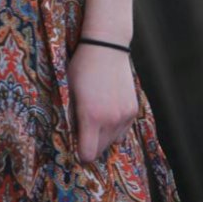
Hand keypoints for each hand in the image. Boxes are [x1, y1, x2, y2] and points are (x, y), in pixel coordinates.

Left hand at [68, 41, 139, 163]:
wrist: (107, 47)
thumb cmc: (82, 67)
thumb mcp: (69, 92)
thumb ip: (72, 118)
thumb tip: (73, 137)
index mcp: (91, 117)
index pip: (87, 154)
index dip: (80, 153)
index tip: (75, 146)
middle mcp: (110, 120)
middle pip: (100, 150)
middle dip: (90, 144)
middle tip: (83, 130)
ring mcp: (124, 116)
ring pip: (113, 142)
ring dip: (103, 137)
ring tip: (96, 119)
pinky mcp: (133, 110)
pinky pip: (123, 131)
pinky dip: (115, 128)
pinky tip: (107, 112)